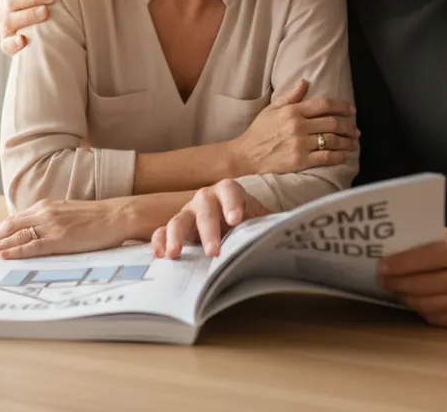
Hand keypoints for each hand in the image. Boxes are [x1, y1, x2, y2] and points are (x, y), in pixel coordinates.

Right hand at [0, 0, 57, 56]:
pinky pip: (6, 46)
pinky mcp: (8, 46)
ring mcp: (4, 28)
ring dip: (27, 16)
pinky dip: (13, 43)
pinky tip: (23, 40)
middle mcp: (4, 9)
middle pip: (12, 0)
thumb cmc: (38, 5)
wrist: (40, 35)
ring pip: (10, 20)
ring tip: (45, 13)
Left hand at [0, 198, 129, 259]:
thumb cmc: (98, 217)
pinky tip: (3, 256)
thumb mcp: (69, 214)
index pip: (15, 220)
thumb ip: (52, 221)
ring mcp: (51, 225)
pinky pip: (32, 246)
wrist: (118, 215)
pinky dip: (16, 251)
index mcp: (46, 206)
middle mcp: (45, 213)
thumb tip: (39, 233)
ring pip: (16, 237)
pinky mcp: (60, 238)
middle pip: (10, 227)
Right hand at [151, 179, 270, 258]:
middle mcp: (206, 200)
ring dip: (176, 236)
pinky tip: (160, 254)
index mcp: (229, 193)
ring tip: (176, 254)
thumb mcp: (261, 222)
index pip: (230, 191)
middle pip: (204, 208)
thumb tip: (287, 232)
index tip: (236, 220)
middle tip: (213, 251)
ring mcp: (188, 214)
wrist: (236, 229)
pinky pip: (162, 232)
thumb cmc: (249, 223)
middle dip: (208, 230)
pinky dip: (159, 242)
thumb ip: (268, 225)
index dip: (232, 203)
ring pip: (178, 219)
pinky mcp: (176, 230)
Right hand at [227, 79, 357, 174]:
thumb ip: (290, 96)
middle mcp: (298, 125)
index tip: (351, 110)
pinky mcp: (300, 161)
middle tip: (356, 130)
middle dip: (348, 126)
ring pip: (333, 140)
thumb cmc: (258, 132)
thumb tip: (305, 81)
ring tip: (353, 143)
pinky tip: (344, 156)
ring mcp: (300, 144)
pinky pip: (326, 157)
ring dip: (347, 142)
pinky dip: (339, 156)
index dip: (341, 106)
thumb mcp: (271, 109)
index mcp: (292, 111)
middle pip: (332, 123)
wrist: (245, 156)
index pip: (324, 104)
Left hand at [376, 228, 446, 327]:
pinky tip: (414, 301)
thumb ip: (431, 241)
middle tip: (382, 280)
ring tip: (395, 290)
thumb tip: (395, 250)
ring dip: (406, 298)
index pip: (426, 258)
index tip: (381, 266)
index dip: (400, 264)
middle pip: (424, 285)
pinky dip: (422, 310)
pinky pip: (438, 318)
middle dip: (397, 283)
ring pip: (428, 304)